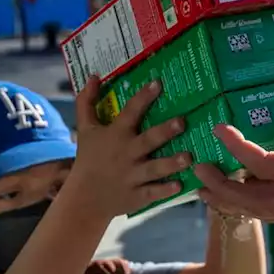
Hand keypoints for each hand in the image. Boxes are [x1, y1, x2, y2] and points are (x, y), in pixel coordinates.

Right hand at [62, 76, 186, 217]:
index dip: (143, 97)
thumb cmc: (88, 159)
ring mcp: (133, 176)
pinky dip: (165, 190)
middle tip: (182, 122)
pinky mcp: (137, 196)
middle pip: (148, 140)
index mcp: (116, 135)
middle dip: (165, 131)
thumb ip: (87, 102)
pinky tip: (180, 185)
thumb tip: (93, 76)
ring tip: (189, 157)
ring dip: (172, 163)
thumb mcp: (85, 129)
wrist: (84, 197)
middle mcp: (126, 154)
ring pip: (155, 168)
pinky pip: (153, 193)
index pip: (130, 112)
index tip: (157, 83)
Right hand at [194, 81, 273, 222]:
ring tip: (199, 165)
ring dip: (224, 185)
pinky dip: (240, 150)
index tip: (231, 182)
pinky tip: (224, 132)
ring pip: (256, 198)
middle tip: (202, 183)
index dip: (255, 195)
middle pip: (262, 209)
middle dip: (229, 199)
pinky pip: (264, 166)